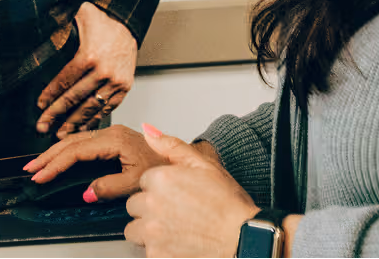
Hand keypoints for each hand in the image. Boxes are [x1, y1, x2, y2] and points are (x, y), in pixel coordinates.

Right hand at [21, 126, 168, 200]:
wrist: (182, 160)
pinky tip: (59, 157)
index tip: (41, 175)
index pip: (76, 151)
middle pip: (71, 142)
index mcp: (115, 140)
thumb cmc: (164, 167)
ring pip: (75, 141)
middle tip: (30, 170)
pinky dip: (67, 150)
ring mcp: (112, 135)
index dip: (55, 164)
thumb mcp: (137, 181)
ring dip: (55, 153)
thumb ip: (110, 186)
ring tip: (38, 164)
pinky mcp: (113, 140)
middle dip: (48, 156)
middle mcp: (111, 133)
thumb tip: (88, 191)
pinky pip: (83, 142)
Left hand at [36, 2, 136, 136]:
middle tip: (42, 126)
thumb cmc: (102, 20)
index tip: (40, 106)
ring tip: (60, 133)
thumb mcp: (78, 17)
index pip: (64, 81)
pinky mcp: (124, 87)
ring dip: (74, 122)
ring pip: (91, 107)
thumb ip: (60, 27)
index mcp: (89, 56)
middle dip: (56, 114)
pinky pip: (108, 107)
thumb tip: (40, 33)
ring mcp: (115, 81)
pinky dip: (94, 118)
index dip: (50, 95)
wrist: (129, 22)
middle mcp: (103, 71)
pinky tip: (83, 126)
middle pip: (74, 98)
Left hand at [125, 125, 260, 257]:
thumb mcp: (204, 164)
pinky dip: (159, 249)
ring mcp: (152, 232)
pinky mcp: (156, 255)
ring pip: (135, 230)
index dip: (160, 189)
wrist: (243, 238)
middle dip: (150, 209)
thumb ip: (171, 146)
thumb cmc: (228, 204)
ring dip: (149, 230)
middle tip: (176, 213)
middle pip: (135, 206)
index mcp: (161, 179)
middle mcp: (152, 204)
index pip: (143, 182)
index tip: (176, 195)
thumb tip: (148, 131)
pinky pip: (146, 251)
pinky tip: (178, 243)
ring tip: (175, 229)